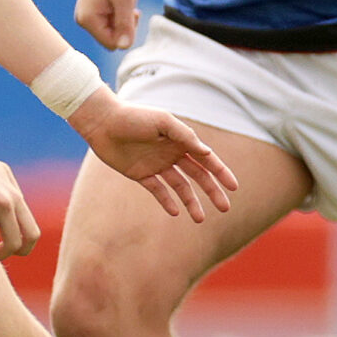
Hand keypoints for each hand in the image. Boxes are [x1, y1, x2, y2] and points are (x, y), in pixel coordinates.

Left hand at [69, 92, 240, 221]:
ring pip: (180, 187)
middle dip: (212, 192)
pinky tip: (176, 212)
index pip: (207, 159)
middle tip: (225, 208)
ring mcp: (157, 165)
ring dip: (191, 202)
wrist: (103, 122)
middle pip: (198, 176)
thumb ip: (185, 136)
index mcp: (181, 141)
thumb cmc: (134, 117)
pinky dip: (167, 201)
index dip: (221, 173)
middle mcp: (172, 154)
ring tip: (200, 219)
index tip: (234, 187)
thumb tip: (207, 153)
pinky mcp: (141, 174)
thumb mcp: (163, 122)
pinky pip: (158, 191)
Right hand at [74, 0, 141, 49]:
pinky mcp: (95, 10)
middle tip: (129, 7)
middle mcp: (84, 20)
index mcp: (88, 20)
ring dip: (124, 19)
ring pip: (113, 30)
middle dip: (124, 27)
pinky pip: (112, 22)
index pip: (111, 44)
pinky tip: (121, 0)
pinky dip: (120, 14)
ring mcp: (88, 15)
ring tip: (124, 1)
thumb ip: (125, 23)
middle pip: (112, 39)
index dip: (126, 33)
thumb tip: (123, 46)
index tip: (131, 14)